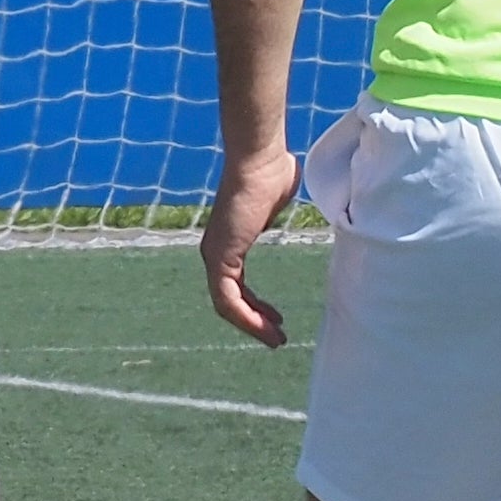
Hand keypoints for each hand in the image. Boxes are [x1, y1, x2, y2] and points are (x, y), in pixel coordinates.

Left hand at [202, 141, 300, 346]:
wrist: (262, 161)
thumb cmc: (272, 174)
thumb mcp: (275, 204)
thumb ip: (273, 215)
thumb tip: (285, 201)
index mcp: (228, 243)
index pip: (236, 287)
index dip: (255, 307)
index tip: (275, 318)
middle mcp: (216, 253)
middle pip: (230, 300)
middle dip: (254, 321)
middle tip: (276, 336)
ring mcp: (215, 256)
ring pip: (228, 305)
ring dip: (252, 326)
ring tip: (275, 339)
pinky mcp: (221, 257)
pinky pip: (229, 299)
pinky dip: (246, 317)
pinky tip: (266, 327)